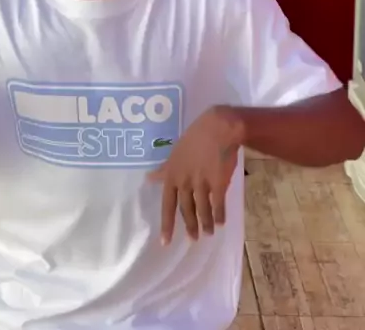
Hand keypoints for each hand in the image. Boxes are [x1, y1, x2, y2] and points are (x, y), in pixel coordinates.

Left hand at [147, 106, 243, 244]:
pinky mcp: (218, 183)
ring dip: (206, 223)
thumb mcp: (176, 152)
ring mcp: (201, 183)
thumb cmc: (196, 137)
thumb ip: (165, 168)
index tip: (165, 242)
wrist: (218, 127)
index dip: (167, 224)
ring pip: (203, 210)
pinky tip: (221, 222)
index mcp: (173, 174)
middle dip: (190, 226)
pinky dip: (220, 215)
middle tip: (193, 239)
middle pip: (186, 210)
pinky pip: (218, 205)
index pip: (167, 204)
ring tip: (209, 232)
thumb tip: (149, 178)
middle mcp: (185, 182)